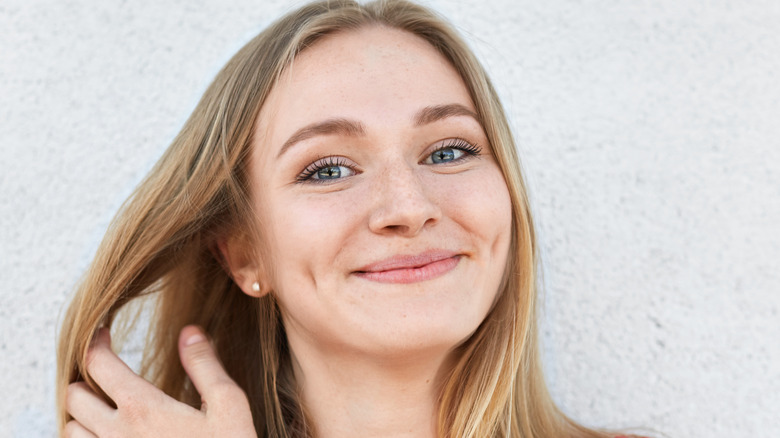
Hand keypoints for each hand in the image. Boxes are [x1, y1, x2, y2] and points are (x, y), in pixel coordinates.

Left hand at [65, 326, 256, 436]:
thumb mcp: (228, 405)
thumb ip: (205, 365)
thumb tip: (189, 332)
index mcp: (143, 409)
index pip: (98, 364)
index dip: (96, 342)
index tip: (103, 333)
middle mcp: (117, 435)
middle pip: (73, 395)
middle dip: (86, 378)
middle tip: (107, 373)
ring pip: (70, 429)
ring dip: (84, 415)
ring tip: (109, 407)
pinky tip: (115, 436)